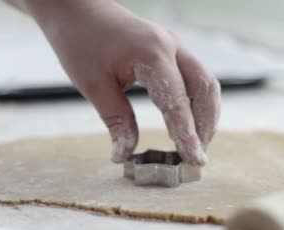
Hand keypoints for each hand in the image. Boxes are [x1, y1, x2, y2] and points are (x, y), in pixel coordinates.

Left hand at [7, 0, 220, 164]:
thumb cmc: (80, 42)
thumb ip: (116, 120)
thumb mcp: (93, 85)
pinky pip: (196, 76)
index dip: (188, 134)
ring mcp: (174, 45)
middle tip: (196, 158)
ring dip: (206, 114)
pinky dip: (197, 101)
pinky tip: (189, 121)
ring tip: (196, 143)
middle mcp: (171, 46)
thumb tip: (125, 155)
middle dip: (205, 126)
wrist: (77, 9)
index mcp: (152, 54)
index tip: (194, 160)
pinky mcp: (171, 48)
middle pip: (205, 89)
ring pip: (206, 82)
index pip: (178, 102)